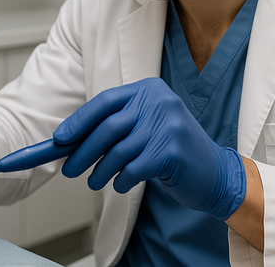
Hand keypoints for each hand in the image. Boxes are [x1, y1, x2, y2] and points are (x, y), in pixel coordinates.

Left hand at [54, 77, 245, 220]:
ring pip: (117, 151)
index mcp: (149, 90)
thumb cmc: (172, 151)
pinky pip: (132, 169)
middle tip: (69, 169)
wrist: (215, 173)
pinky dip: (121, 180)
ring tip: (94, 181)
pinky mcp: (172, 150)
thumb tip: (70, 140)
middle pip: (107, 127)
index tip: (59, 139)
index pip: (105, 102)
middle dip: (82, 151)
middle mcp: (159, 102)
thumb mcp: (146, 128)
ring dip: (99, 171)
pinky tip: (121, 184)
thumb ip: (115, 128)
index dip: (79, 121)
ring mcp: (168, 125)